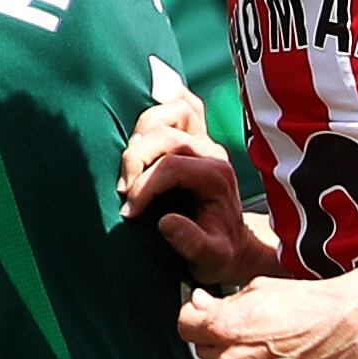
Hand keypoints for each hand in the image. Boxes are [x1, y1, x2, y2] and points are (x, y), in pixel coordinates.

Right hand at [119, 92, 276, 288]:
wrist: (233, 246)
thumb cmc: (218, 254)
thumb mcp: (210, 259)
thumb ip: (192, 243)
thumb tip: (166, 221)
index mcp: (217, 177)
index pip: (171, 167)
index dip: (144, 187)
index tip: (129, 212)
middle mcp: (213, 151)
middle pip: (167, 134)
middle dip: (137, 160)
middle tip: (124, 190)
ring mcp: (206, 140)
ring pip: (173, 110)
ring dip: (144, 131)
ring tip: (130, 163)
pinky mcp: (197, 136)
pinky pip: (184, 103)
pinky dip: (166, 99)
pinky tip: (150, 104)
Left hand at [176, 271, 357, 358]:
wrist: (349, 326)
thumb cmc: (310, 303)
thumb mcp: (259, 289)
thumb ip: (221, 302)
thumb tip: (198, 304)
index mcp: (224, 327)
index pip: (185, 325)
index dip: (195, 316)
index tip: (204, 314)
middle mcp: (231, 358)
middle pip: (203, 349)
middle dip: (218, 338)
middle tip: (248, 327)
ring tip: (268, 344)